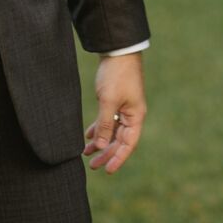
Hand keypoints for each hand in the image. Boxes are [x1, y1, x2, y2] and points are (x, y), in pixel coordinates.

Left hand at [84, 53, 146, 173]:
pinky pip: (108, 120)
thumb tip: (102, 146)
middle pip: (120, 140)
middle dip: (106, 153)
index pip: (128, 144)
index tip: (107, 170)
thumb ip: (106, 125)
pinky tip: (88, 136)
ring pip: (112, 132)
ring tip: (86, 153)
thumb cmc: (117, 75)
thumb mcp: (109, 101)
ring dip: (101, 142)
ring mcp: (124, 108)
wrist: (118, 52)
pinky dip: (99, 128)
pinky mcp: (115, 101)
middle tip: (92, 165)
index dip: (118, 158)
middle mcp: (131, 115)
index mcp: (135, 116)